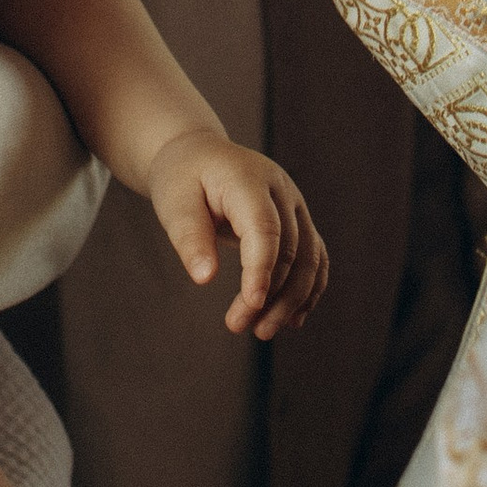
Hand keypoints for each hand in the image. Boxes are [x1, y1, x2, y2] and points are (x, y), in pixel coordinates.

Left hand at [144, 127, 328, 339]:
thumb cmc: (183, 178)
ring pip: (309, 259)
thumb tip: (204, 279)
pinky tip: (291, 319)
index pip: (265, 228)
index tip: (251, 305)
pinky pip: (314, 259)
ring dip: (291, 300)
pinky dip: (307, 290)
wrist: (200, 155)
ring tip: (262, 331)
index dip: (262, 268)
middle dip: (268, 294)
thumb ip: (189, 237)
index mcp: (249, 179)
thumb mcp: (173, 202)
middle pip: (289, 250)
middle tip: (237, 326)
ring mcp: (295, 205)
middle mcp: (282, 190)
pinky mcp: (299, 221)